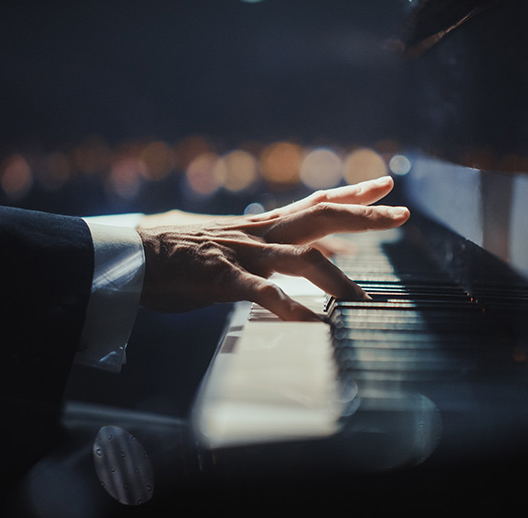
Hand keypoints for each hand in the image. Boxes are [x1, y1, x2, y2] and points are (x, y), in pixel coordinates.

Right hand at [136, 176, 409, 320]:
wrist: (127, 255)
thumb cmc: (173, 253)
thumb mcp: (222, 241)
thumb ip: (255, 246)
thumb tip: (278, 250)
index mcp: (260, 225)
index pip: (315, 201)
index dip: (352, 192)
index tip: (386, 184)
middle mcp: (258, 232)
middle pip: (320, 216)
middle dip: (363, 216)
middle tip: (400, 215)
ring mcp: (241, 253)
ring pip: (300, 258)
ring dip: (336, 280)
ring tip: (363, 302)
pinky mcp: (220, 277)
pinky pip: (261, 293)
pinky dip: (288, 307)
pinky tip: (311, 323)